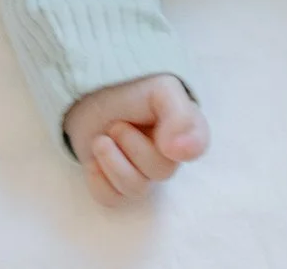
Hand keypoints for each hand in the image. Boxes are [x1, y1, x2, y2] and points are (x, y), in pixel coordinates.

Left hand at [61, 74, 209, 206]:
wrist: (90, 91)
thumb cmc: (130, 88)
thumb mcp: (160, 90)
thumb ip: (179, 117)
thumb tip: (180, 152)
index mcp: (183, 128)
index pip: (197, 145)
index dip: (185, 146)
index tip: (167, 144)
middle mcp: (167, 155)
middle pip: (161, 171)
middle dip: (133, 146)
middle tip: (117, 126)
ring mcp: (140, 172)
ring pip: (136, 188)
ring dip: (113, 162)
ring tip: (100, 140)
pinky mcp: (115, 183)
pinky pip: (112, 199)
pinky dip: (99, 182)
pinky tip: (94, 162)